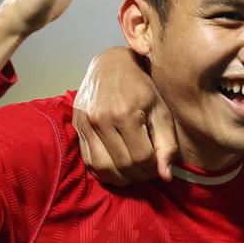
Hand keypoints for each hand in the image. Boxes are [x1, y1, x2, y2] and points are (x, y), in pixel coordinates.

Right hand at [73, 47, 178, 185]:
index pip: (142, 158)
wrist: (112, 64)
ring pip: (103, 168)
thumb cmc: (144, 86)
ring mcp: (86, 124)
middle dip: (140, 175)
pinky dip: (104, 172)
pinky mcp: (77, 127)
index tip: (160, 165)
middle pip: (123, 166)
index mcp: (126, 113)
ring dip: (121, 178)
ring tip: (134, 171)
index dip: (154, 169)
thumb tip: (166, 176)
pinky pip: (88, 161)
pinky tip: (118, 167)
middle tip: (149, 170)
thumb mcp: (162, 110)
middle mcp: (102, 120)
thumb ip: (166, 143)